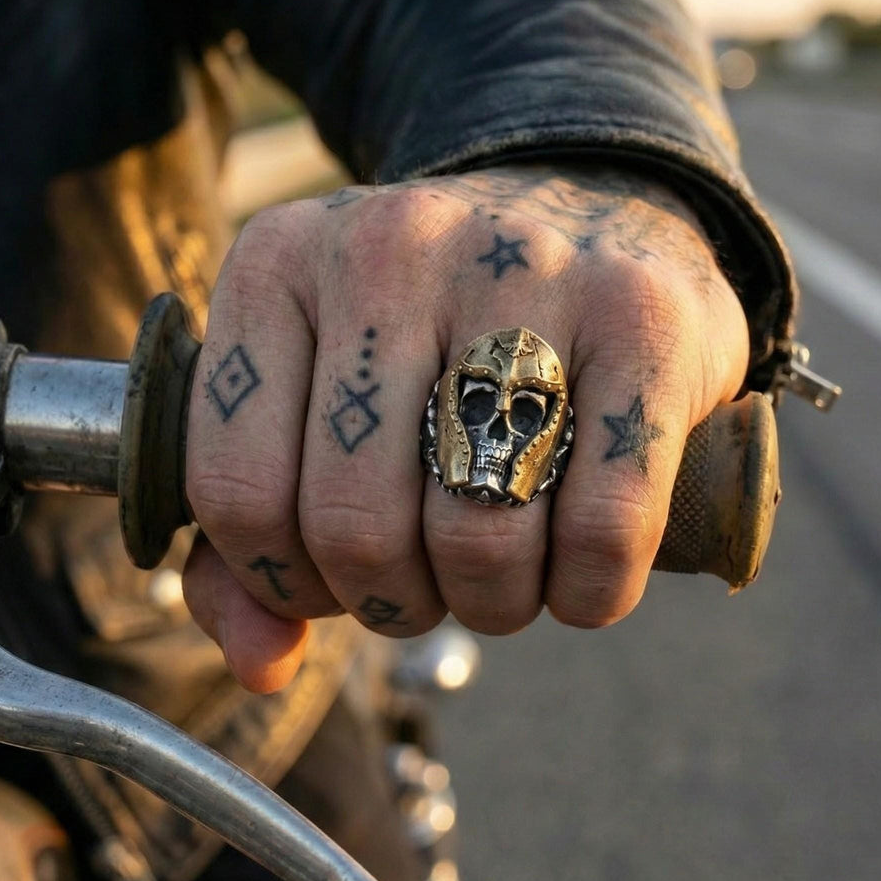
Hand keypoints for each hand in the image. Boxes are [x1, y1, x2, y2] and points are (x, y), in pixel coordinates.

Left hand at [182, 165, 747, 691]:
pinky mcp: (643, 317)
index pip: (237, 490)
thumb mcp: (321, 396)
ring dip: (489, 604)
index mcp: (281, 266)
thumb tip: (262, 664)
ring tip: (500, 574)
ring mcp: (525, 273)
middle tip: (429, 585)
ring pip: (477, 534)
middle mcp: (392, 247)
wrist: (595, 217)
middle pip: (356, 526)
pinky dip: (588, 592)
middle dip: (395, 604)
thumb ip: (261, 532)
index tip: (336, 579)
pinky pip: (601, 526)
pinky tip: (582, 575)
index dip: (284, 580)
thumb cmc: (442, 335)